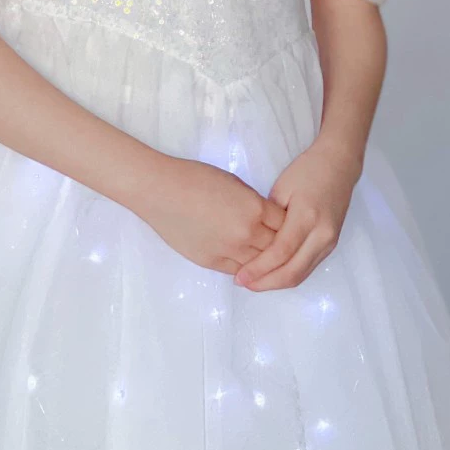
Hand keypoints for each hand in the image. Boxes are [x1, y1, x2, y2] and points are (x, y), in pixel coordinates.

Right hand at [135, 156, 285, 275]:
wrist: (161, 191)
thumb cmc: (195, 178)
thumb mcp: (235, 183)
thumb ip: (254, 204)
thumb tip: (265, 219)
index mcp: (255, 208)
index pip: (286, 225)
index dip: (288, 226)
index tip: (288, 225)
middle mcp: (247, 233)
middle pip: (277, 248)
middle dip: (280, 246)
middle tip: (281, 245)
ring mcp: (229, 250)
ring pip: (259, 264)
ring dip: (263, 261)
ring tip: (265, 257)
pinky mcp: (211, 262)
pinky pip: (238, 271)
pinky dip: (245, 269)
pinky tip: (247, 264)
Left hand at [232, 139, 362, 291]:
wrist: (339, 164)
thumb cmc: (307, 171)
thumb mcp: (281, 188)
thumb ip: (270, 218)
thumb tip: (255, 244)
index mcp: (307, 217)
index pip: (280, 253)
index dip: (259, 268)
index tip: (240, 276)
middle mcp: (322, 235)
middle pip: (293, 272)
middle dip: (266, 283)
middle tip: (244, 283)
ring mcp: (329, 242)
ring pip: (302, 274)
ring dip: (277, 283)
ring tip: (254, 282)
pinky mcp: (331, 245)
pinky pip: (308, 267)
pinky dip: (289, 275)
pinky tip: (272, 273)